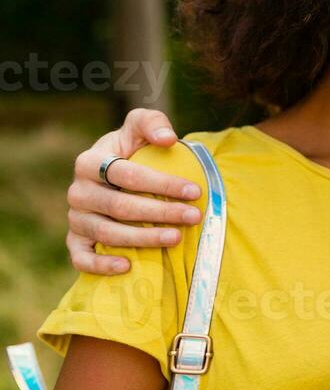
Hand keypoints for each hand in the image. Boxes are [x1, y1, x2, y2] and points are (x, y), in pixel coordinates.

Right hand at [67, 108, 202, 274]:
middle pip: (120, 207)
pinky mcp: (75, 240)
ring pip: (107, 233)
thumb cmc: (131, 149)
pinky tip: (128, 266)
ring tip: (176, 238)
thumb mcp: (140, 127)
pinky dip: (101, 264)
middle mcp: (78, 192)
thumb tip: (167, 139)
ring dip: (143, 239)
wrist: (114, 175)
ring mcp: (75, 218)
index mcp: (89, 162)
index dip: (162, 184)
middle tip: (193, 216)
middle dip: (160, 213)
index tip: (195, 191)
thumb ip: (152, 123)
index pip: (128, 175)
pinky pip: (82, 257)